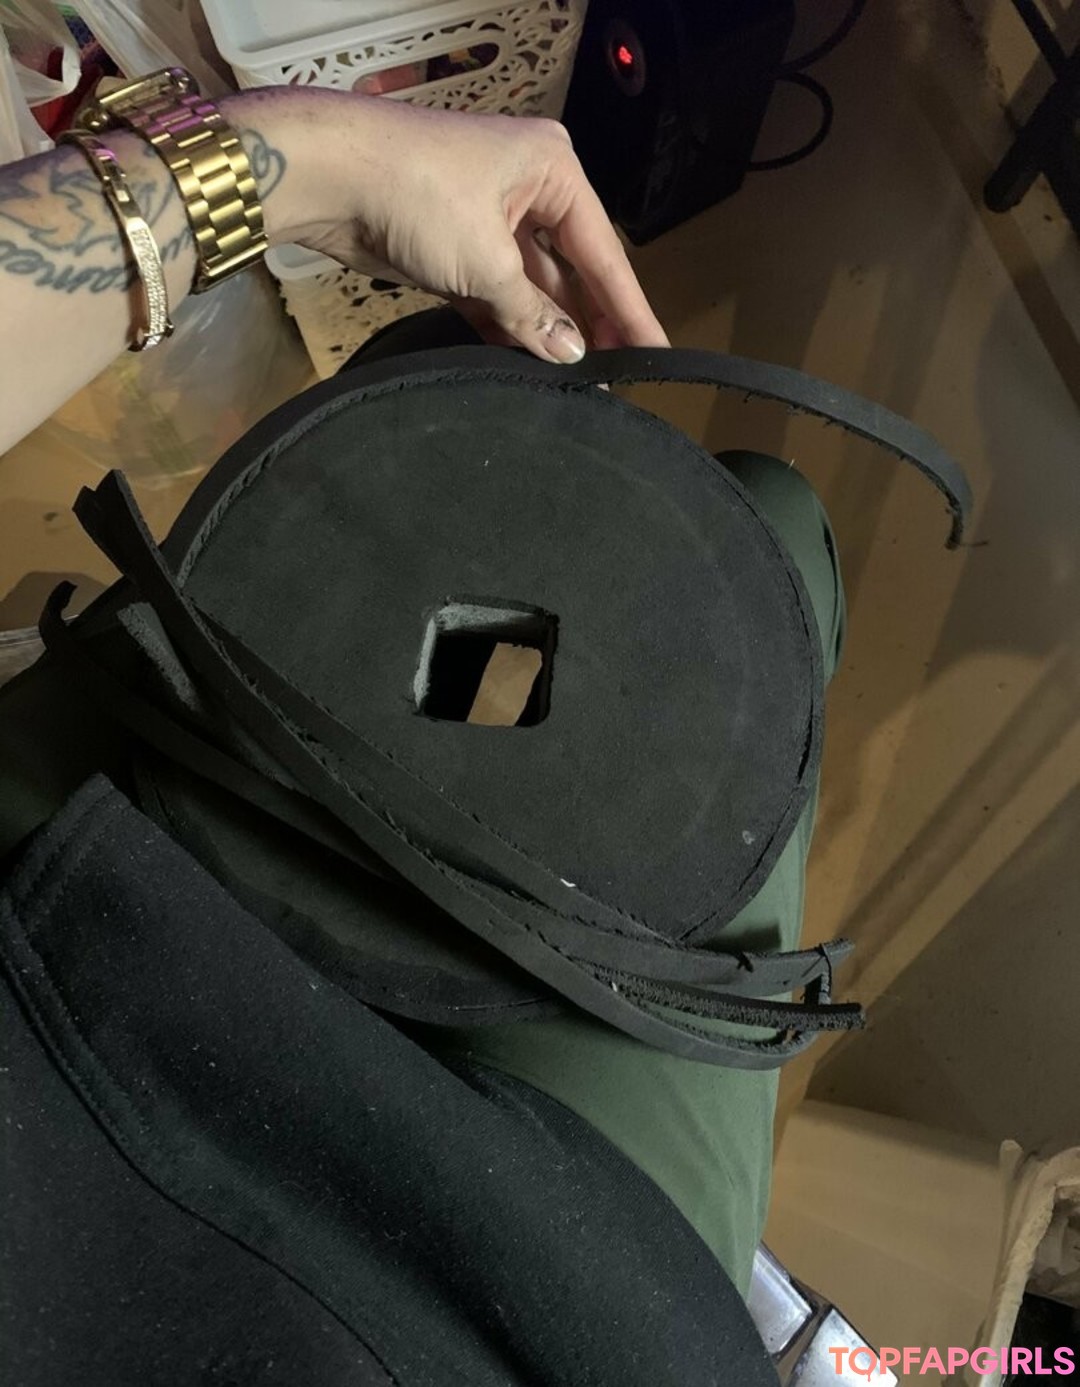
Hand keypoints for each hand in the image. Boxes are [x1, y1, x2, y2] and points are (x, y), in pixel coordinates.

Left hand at [230, 89, 668, 362]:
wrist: (326, 176)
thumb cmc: (418, 195)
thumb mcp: (487, 261)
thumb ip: (533, 315)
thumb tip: (572, 354)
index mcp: (553, 171)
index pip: (604, 253)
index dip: (630, 309)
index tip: (658, 353)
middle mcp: (528, 189)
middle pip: (572, 270)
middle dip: (588, 323)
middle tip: (618, 378)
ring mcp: (488, 220)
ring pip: (531, 286)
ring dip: (546, 331)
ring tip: (577, 382)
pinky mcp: (453, 249)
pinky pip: (496, 295)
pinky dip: (508, 327)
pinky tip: (529, 366)